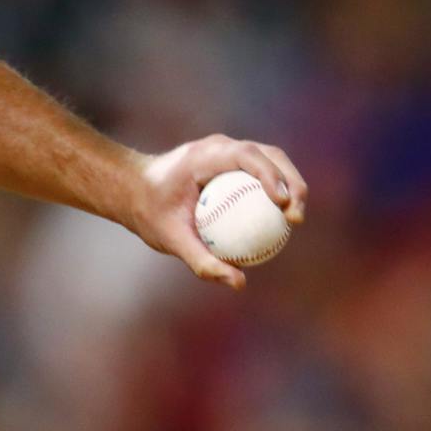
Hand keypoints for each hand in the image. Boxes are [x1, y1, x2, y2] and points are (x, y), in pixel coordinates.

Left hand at [122, 135, 306, 289]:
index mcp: (203, 155)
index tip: (283, 203)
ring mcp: (228, 151)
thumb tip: (238, 283)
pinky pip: (260, 174)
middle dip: (291, 181)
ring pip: (271, 160)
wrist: (133, 191)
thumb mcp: (170, 240)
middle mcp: (219, 147)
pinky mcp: (232, 162)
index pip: (246, 156)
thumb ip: (202, 261)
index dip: (271, 175)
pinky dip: (274, 192)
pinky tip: (281, 223)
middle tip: (297, 217)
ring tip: (295, 219)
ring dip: (290, 184)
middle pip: (269, 155)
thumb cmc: (149, 212)